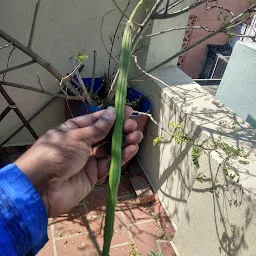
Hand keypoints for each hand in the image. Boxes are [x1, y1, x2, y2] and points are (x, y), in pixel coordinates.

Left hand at [15, 106, 142, 215]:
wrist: (41, 188)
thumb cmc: (56, 154)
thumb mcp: (77, 136)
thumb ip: (97, 128)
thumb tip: (111, 112)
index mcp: (74, 130)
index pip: (96, 120)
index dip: (111, 116)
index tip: (127, 110)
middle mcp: (82, 144)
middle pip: (105, 134)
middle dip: (120, 129)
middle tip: (133, 125)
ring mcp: (88, 160)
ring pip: (110, 149)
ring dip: (124, 142)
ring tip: (137, 136)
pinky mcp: (94, 175)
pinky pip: (109, 164)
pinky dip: (121, 157)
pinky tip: (132, 149)